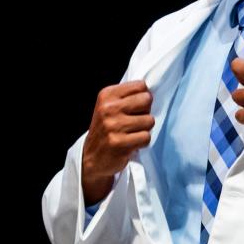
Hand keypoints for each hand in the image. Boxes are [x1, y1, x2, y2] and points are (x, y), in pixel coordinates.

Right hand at [81, 80, 154, 204]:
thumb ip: (128, 96)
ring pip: (149, 120)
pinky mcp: (119, 143)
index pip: (141, 85)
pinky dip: (142, 142)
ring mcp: (113, 126)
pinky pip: (146, 137)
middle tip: (134, 121)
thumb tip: (152, 93)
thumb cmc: (107, 129)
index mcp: (106, 95)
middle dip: (145, 112)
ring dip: (144, 129)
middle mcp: (108, 108)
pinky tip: (131, 143)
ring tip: (131, 134)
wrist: (92, 157)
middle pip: (147, 100)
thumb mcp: (110, 106)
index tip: (134, 108)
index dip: (142, 97)